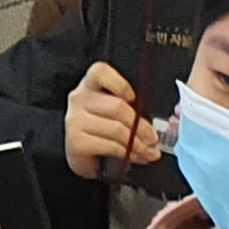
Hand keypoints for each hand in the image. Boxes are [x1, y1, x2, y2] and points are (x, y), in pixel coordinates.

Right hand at [65, 61, 160, 179]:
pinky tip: (134, 156)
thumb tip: (153, 127)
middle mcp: (79, 99)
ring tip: (148, 151)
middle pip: (117, 107)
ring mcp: (75, 121)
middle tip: (153, 138)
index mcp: (90, 85)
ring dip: (138, 144)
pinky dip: (127, 153)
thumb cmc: (101, 128)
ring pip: (116, 129)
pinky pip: (110, 146)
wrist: (81, 153)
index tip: (133, 98)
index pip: (99, 72)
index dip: (119, 84)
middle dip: (141, 126)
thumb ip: (130, 109)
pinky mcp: (76, 142)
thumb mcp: (114, 112)